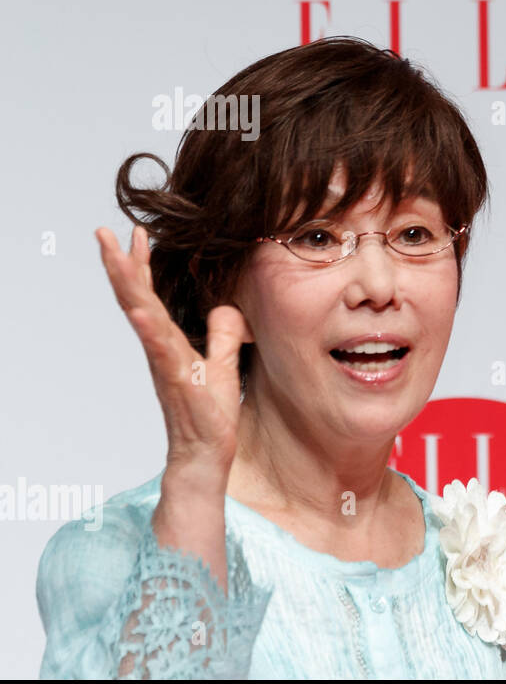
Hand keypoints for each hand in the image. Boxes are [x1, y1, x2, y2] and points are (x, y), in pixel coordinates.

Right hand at [96, 225, 251, 490]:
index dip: (143, 264)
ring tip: (114, 254)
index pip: (151, 295)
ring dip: (128, 285)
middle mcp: (160, 348)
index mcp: (168, 341)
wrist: (205, 453)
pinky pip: (160, 351)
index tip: (137, 233)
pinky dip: (149, 329)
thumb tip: (225, 308)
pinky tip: (140, 310)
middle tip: (103, 230)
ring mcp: (164, 362)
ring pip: (142, 317)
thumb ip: (222, 335)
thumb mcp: (222, 364)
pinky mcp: (176, 380)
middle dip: (120, 263)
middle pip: (136, 297)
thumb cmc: (209, 413)